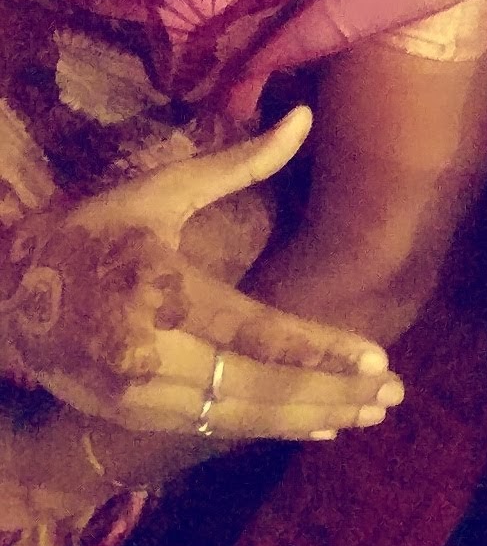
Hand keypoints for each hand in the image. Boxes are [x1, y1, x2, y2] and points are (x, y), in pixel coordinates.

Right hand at [0, 109, 403, 442]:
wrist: (14, 293)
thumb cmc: (97, 230)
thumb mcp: (162, 191)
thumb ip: (238, 163)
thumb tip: (303, 118)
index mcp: (164, 289)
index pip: (253, 330)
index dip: (316, 348)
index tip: (374, 356)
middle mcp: (153, 352)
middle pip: (256, 387)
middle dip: (329, 394)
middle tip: (391, 395)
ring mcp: (141, 394)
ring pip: (239, 417)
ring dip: (308, 418)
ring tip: (367, 412)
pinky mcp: (136, 417)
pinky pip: (214, 427)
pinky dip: (267, 427)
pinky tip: (315, 424)